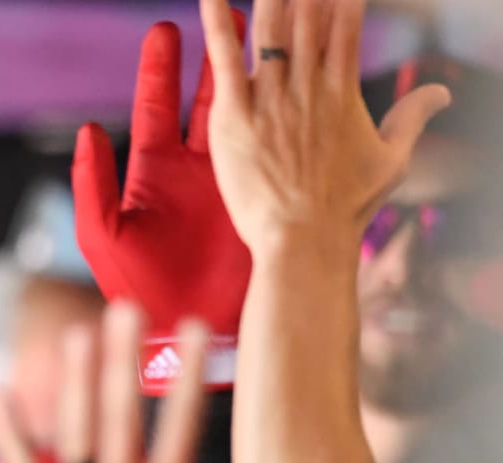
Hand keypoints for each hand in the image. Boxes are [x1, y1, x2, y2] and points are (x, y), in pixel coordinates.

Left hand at [73, 16, 250, 393]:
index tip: (166, 29)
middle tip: (228, 13)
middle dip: (217, 57)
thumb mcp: (103, 234)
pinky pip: (270, 154)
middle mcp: (193, 170)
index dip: (159, 69)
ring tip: (266, 37)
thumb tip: (88, 130)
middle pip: (206, 99)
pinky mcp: (256, 200)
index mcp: (152, 172)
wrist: (181, 331)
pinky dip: (281, 121)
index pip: (155, 106)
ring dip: (255, 79)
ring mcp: (229, 182)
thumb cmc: (135, 288)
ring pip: (244, 118)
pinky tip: (293, 88)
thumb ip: (92, 183)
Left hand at [199, 0, 449, 250]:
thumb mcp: (392, 161)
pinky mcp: (235, 118)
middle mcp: (308, 90)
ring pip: (270, 33)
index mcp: (343, 94)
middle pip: (307, 22)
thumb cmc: (347, 209)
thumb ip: (413, 118)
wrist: (305, 241)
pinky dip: (216, 26)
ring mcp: (271, 101)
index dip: (341, 0)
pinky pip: (224, 62)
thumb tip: (443, 91)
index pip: (345, 28)